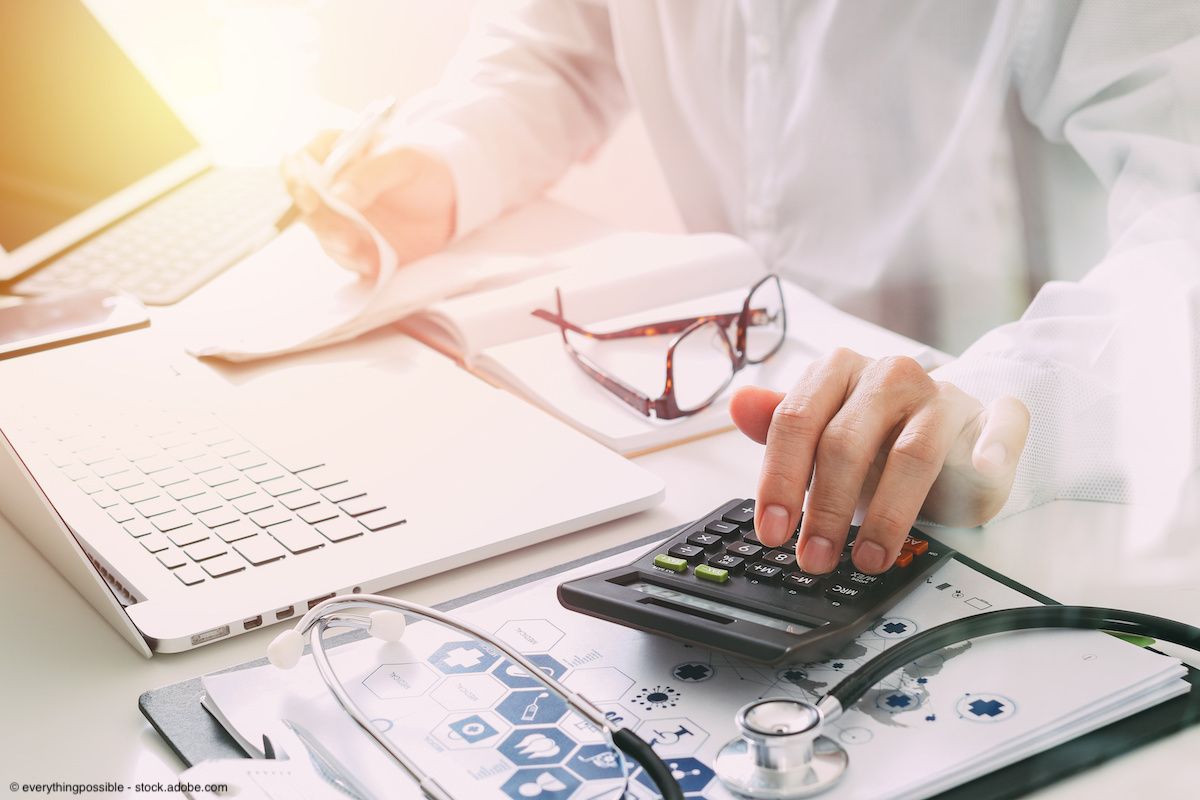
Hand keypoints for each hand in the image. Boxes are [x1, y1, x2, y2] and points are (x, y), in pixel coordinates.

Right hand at [281, 131, 456, 277]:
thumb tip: (337, 194)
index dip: (297, 180)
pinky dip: (355, 262)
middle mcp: (332, 188)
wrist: (456, 200)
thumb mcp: (404, 161)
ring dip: (336, 245)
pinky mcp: (359, 245)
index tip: (310, 199)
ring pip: (324, 234)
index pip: (300, 164)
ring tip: (358, 251)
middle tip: (344, 236)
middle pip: (305, 205)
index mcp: (336, 155)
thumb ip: (370, 175)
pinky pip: (346, 257)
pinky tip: (370, 263)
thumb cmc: (427, 168)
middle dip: (320, 223)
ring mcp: (343, 219)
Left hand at [729, 348, 1028, 574]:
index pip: (797, 421)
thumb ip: (783, 425)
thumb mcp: (824, 432)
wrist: (950, 423)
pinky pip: (1000, 428)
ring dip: (889, 513)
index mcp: (839, 371)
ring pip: (914, 453)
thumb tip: (738, 404)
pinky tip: (980, 475)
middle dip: (826, 508)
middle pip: (847, 442)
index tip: (773, 534)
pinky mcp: (991, 417)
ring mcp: (943, 396)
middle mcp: (890, 376)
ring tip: (869, 559)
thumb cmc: (877, 435)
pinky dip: (992, 452)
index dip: (780, 480)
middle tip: (814, 558)